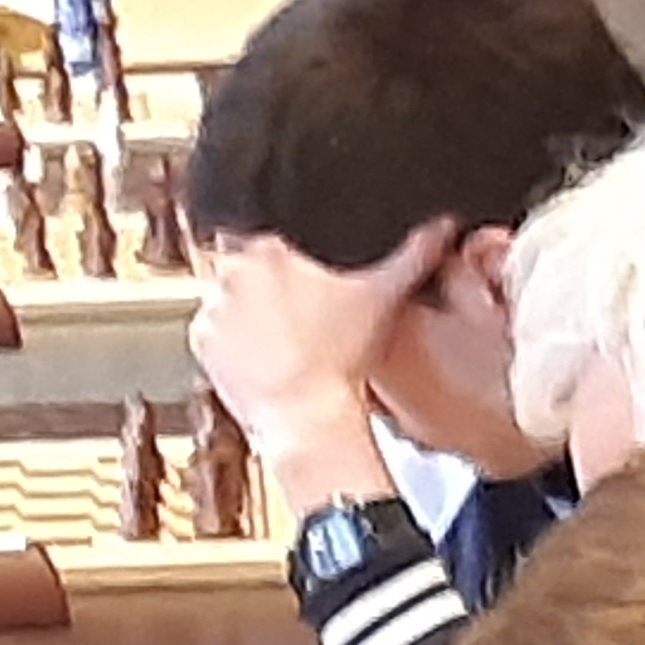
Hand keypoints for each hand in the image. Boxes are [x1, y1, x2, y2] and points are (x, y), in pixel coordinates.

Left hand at [190, 222, 450, 498]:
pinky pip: (215, 332)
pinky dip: (233, 341)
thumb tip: (442, 225)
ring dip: (248, 312)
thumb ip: (414, 253)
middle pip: (246, 266)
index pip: (268, 232)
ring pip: (229, 299)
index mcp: (268, 249)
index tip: (302, 277)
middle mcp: (231, 274)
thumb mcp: (384, 297)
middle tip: (298, 310)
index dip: (287, 256)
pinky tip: (264, 353)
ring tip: (283, 336)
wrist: (307, 419)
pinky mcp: (202, 344)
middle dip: (267, 284)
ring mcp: (212, 310)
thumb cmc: (342, 358)